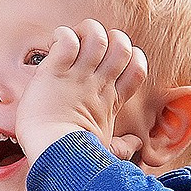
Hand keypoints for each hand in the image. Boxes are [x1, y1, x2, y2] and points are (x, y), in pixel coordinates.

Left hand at [15, 20, 148, 161]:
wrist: (56, 156)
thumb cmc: (79, 159)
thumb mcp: (107, 150)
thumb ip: (124, 147)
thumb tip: (137, 145)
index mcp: (111, 100)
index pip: (137, 67)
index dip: (131, 58)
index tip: (113, 65)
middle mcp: (98, 84)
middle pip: (121, 45)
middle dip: (112, 38)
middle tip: (92, 47)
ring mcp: (77, 76)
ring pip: (96, 35)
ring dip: (87, 32)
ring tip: (75, 40)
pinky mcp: (54, 72)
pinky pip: (66, 40)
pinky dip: (63, 36)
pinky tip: (55, 44)